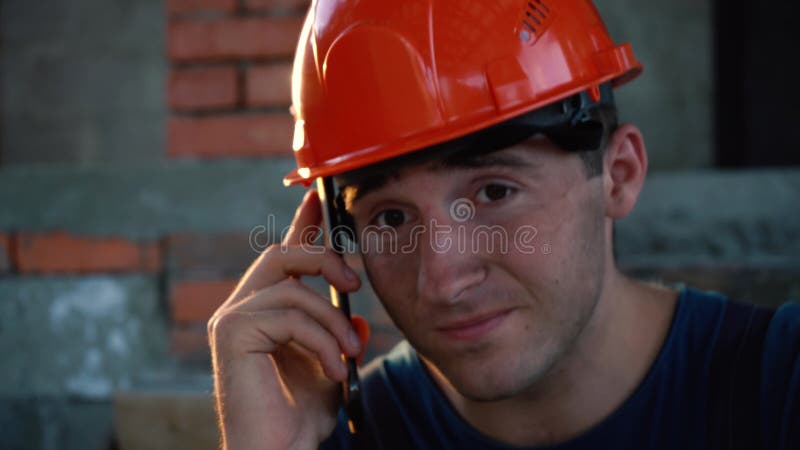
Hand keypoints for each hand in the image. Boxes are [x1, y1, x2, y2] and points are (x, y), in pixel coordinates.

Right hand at [208, 190, 367, 449]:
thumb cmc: (299, 417)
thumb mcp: (330, 366)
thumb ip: (339, 337)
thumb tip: (357, 317)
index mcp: (263, 311)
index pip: (283, 256)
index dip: (302, 224)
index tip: (318, 197)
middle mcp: (241, 309)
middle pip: (282, 254)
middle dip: (324, 259)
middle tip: (355, 284)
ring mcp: (232, 320)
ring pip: (292, 287)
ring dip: (331, 320)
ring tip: (348, 353)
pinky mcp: (232, 334)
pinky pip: (289, 313)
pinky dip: (320, 339)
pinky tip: (332, 368)